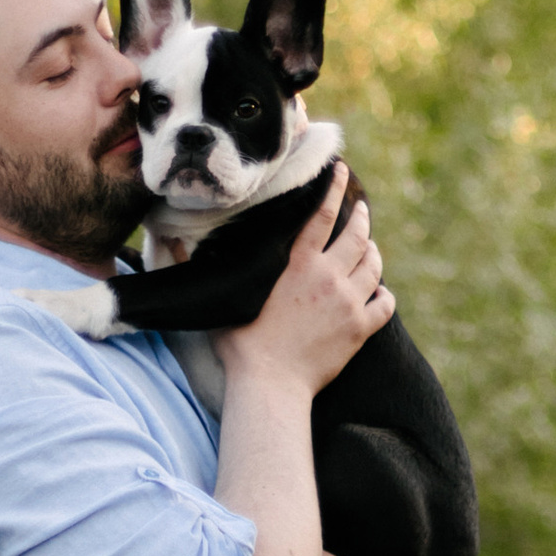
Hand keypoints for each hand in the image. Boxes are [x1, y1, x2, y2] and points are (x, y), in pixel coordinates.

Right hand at [220, 168, 391, 399]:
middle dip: (362, 217)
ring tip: (370, 250)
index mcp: (298, 264)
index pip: (321, 215)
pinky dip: (384, 296)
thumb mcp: (223, 300)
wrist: (270, 383)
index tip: (343, 172)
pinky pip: (385, 304)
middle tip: (361, 210)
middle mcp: (328, 276)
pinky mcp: (360, 328)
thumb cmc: (242, 345)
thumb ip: (203, 269)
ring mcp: (348, 302)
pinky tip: (379, 295)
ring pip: (374, 266)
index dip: (334, 188)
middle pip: (358, 235)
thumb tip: (170, 243)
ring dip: (373, 254)